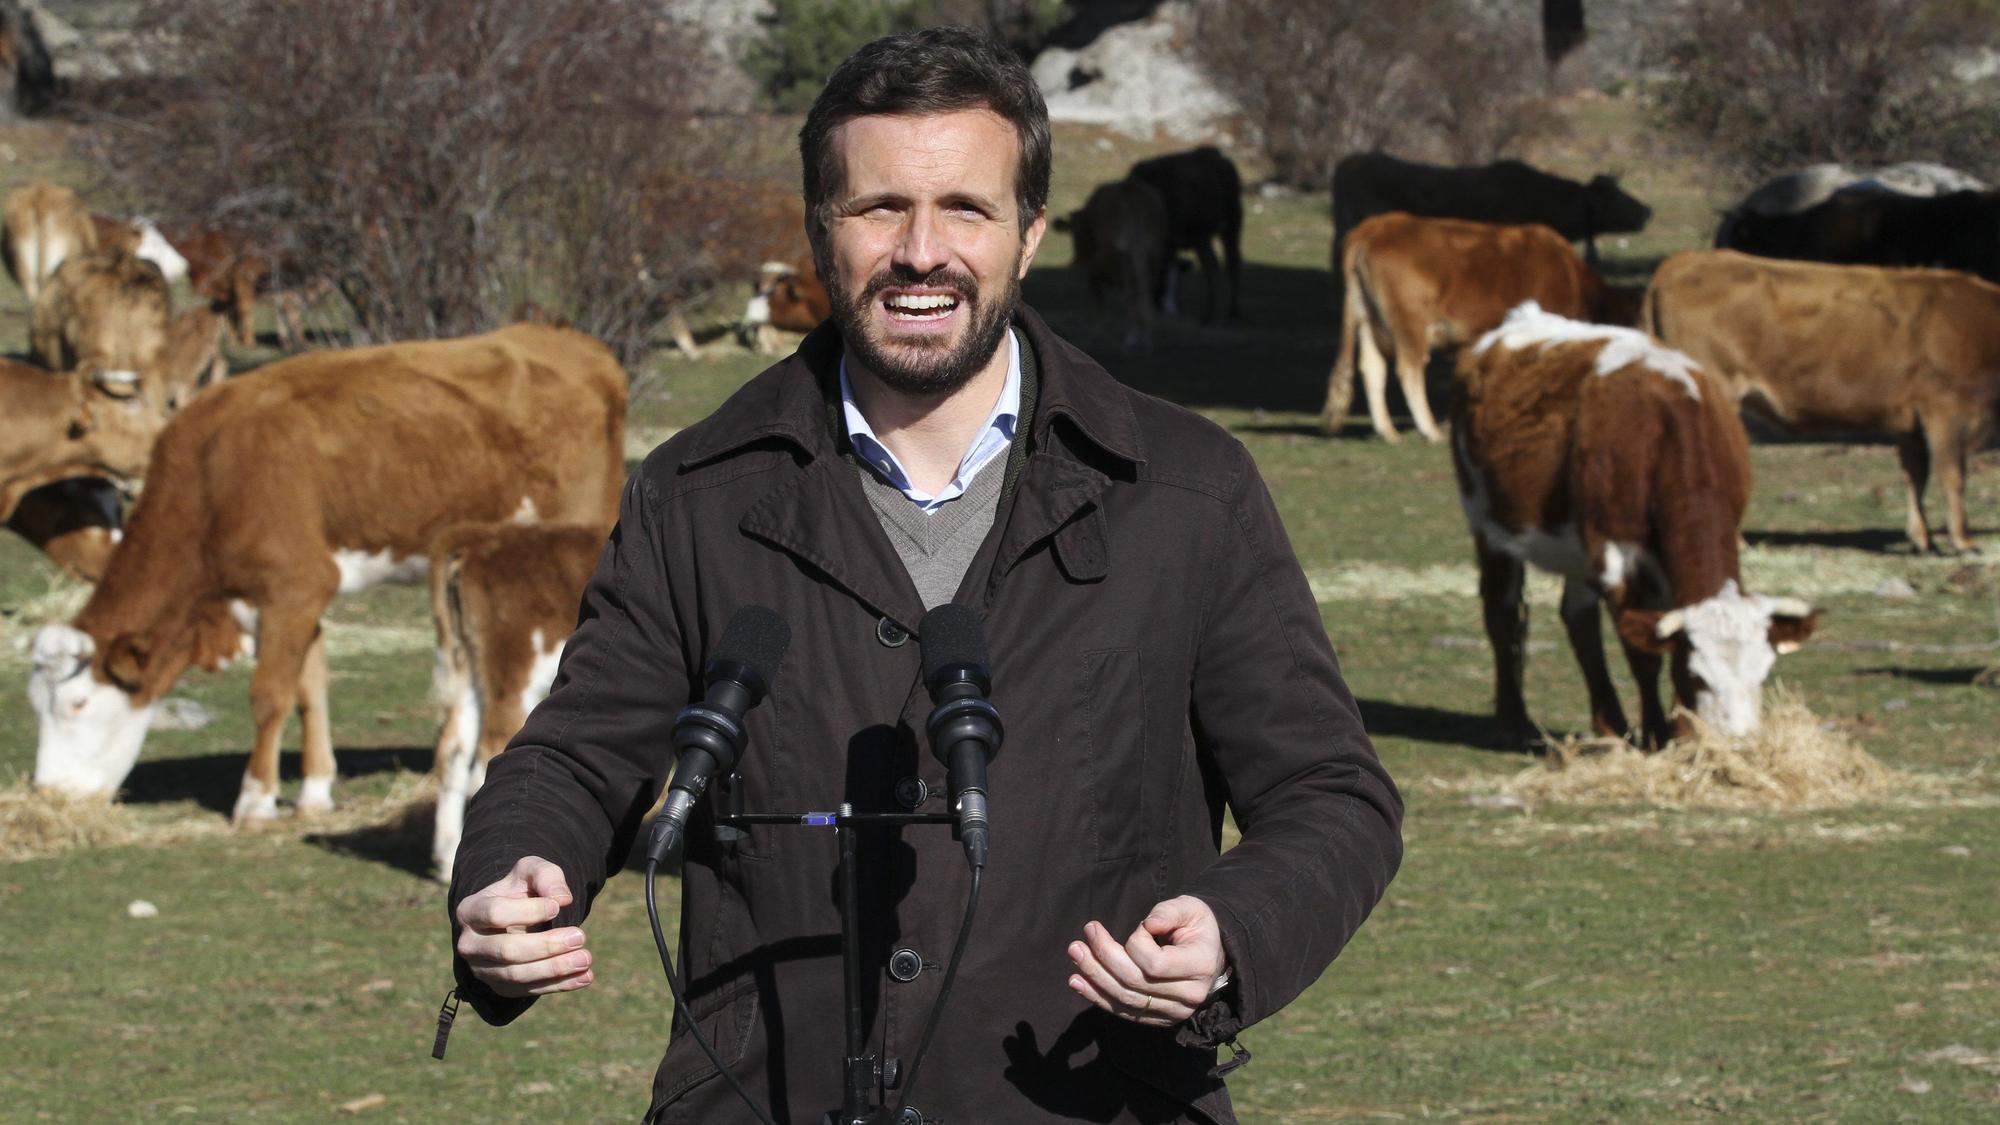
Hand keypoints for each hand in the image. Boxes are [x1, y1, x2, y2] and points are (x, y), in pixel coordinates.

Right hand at [453, 855, 593, 997]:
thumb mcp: (531, 872)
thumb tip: (562, 898)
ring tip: (585, 959)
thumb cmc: (521, 891)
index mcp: (471, 911)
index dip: (529, 912)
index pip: (496, 913)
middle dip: (546, 946)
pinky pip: (530, 991)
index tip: (557, 908)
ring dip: (555, 969)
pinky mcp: (501, 988)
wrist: (515, 917)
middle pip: (507, 950)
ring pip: (517, 976)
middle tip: (580, 936)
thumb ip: (546, 876)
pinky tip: (585, 976)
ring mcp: (483, 970)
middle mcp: (470, 944)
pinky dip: (559, 985)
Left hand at [1066, 895, 1226, 1026]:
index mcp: (1201, 966)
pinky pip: (1123, 1011)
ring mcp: (1173, 1012)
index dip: (1137, 943)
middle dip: (1103, 958)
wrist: (1209, 954)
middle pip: (1134, 983)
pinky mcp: (1158, 1019)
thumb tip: (1149, 924)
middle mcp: (1189, 996)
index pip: (1155, 964)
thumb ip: (1170, 912)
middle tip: (1081, 938)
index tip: (1140, 926)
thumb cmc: (1196, 926)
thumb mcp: (1190, 908)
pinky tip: (1077, 981)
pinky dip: (1097, 997)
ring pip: (1125, 999)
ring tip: (1075, 954)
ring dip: (1094, 977)